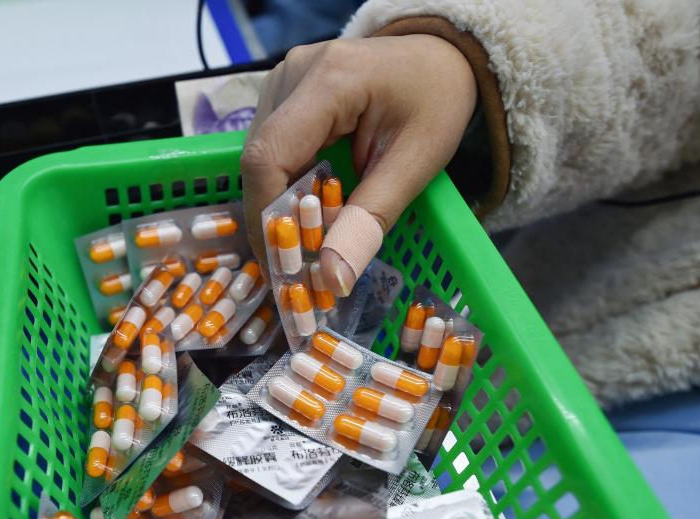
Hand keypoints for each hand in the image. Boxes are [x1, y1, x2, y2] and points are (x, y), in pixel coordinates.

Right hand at [241, 35, 476, 294]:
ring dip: (278, 208)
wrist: (440, 57)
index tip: (283, 265)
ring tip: (306, 246)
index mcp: (329, 80)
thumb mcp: (416, 163)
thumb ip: (370, 220)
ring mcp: (282, 80)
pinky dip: (285, 189)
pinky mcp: (282, 93)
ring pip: (259, 160)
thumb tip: (332, 280)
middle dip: (274, 221)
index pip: (269, 156)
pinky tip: (307, 214)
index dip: (267, 217)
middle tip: (298, 269)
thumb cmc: (436, 101)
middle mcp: (293, 73)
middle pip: (258, 161)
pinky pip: (271, 151)